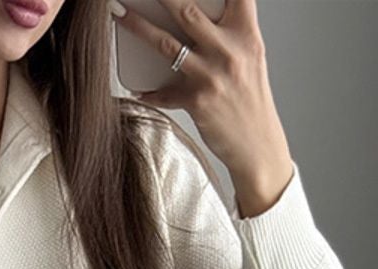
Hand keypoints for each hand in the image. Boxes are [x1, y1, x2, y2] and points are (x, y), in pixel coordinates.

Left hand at [113, 0, 295, 216]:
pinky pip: (164, 91)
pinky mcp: (197, 102)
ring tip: (119, 13)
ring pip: (166, 44)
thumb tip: (192, 13)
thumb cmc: (249, 99)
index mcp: (246, 34)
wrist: (258, 146)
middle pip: (188, 10)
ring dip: (137, 27)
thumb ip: (229, 31)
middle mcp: (230, 51)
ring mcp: (212, 76)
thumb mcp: (249, 56)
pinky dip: (148, 90)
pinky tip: (137, 87)